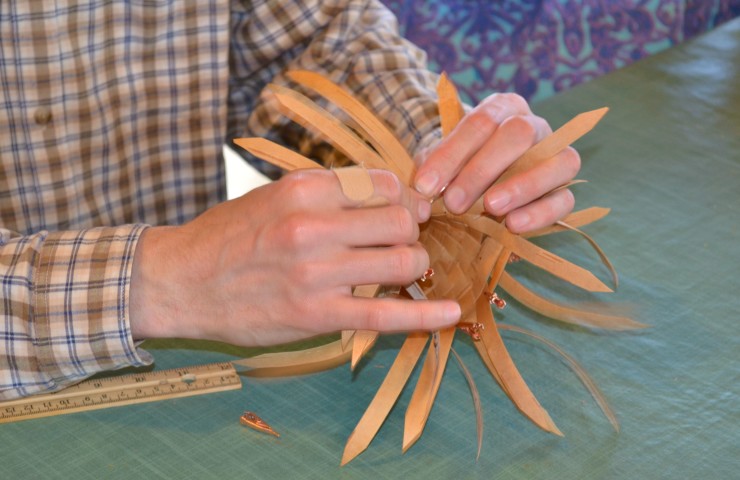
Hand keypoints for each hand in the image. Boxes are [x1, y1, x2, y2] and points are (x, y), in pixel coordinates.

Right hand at [129, 169, 459, 345]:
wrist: (180, 282)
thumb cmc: (229, 236)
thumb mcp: (274, 195)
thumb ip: (329, 193)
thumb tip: (390, 195)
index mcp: (304, 188)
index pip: (385, 184)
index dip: (406, 198)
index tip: (405, 210)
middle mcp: (313, 225)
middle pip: (401, 220)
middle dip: (413, 231)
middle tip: (403, 241)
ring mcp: (316, 273)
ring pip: (402, 262)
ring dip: (415, 266)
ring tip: (403, 271)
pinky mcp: (316, 316)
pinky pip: (386, 316)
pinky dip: (426, 316)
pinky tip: (452, 314)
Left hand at [413, 92, 580, 232]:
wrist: (481, 190)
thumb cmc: (458, 169)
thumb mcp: (441, 164)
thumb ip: (432, 171)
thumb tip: (421, 192)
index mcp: (503, 108)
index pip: (480, 122)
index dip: (451, 154)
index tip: (426, 186)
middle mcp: (535, 125)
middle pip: (519, 134)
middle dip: (482, 170)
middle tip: (453, 203)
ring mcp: (557, 156)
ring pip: (555, 162)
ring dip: (521, 186)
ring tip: (490, 207)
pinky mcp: (565, 190)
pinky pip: (564, 199)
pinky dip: (540, 212)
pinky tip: (513, 224)